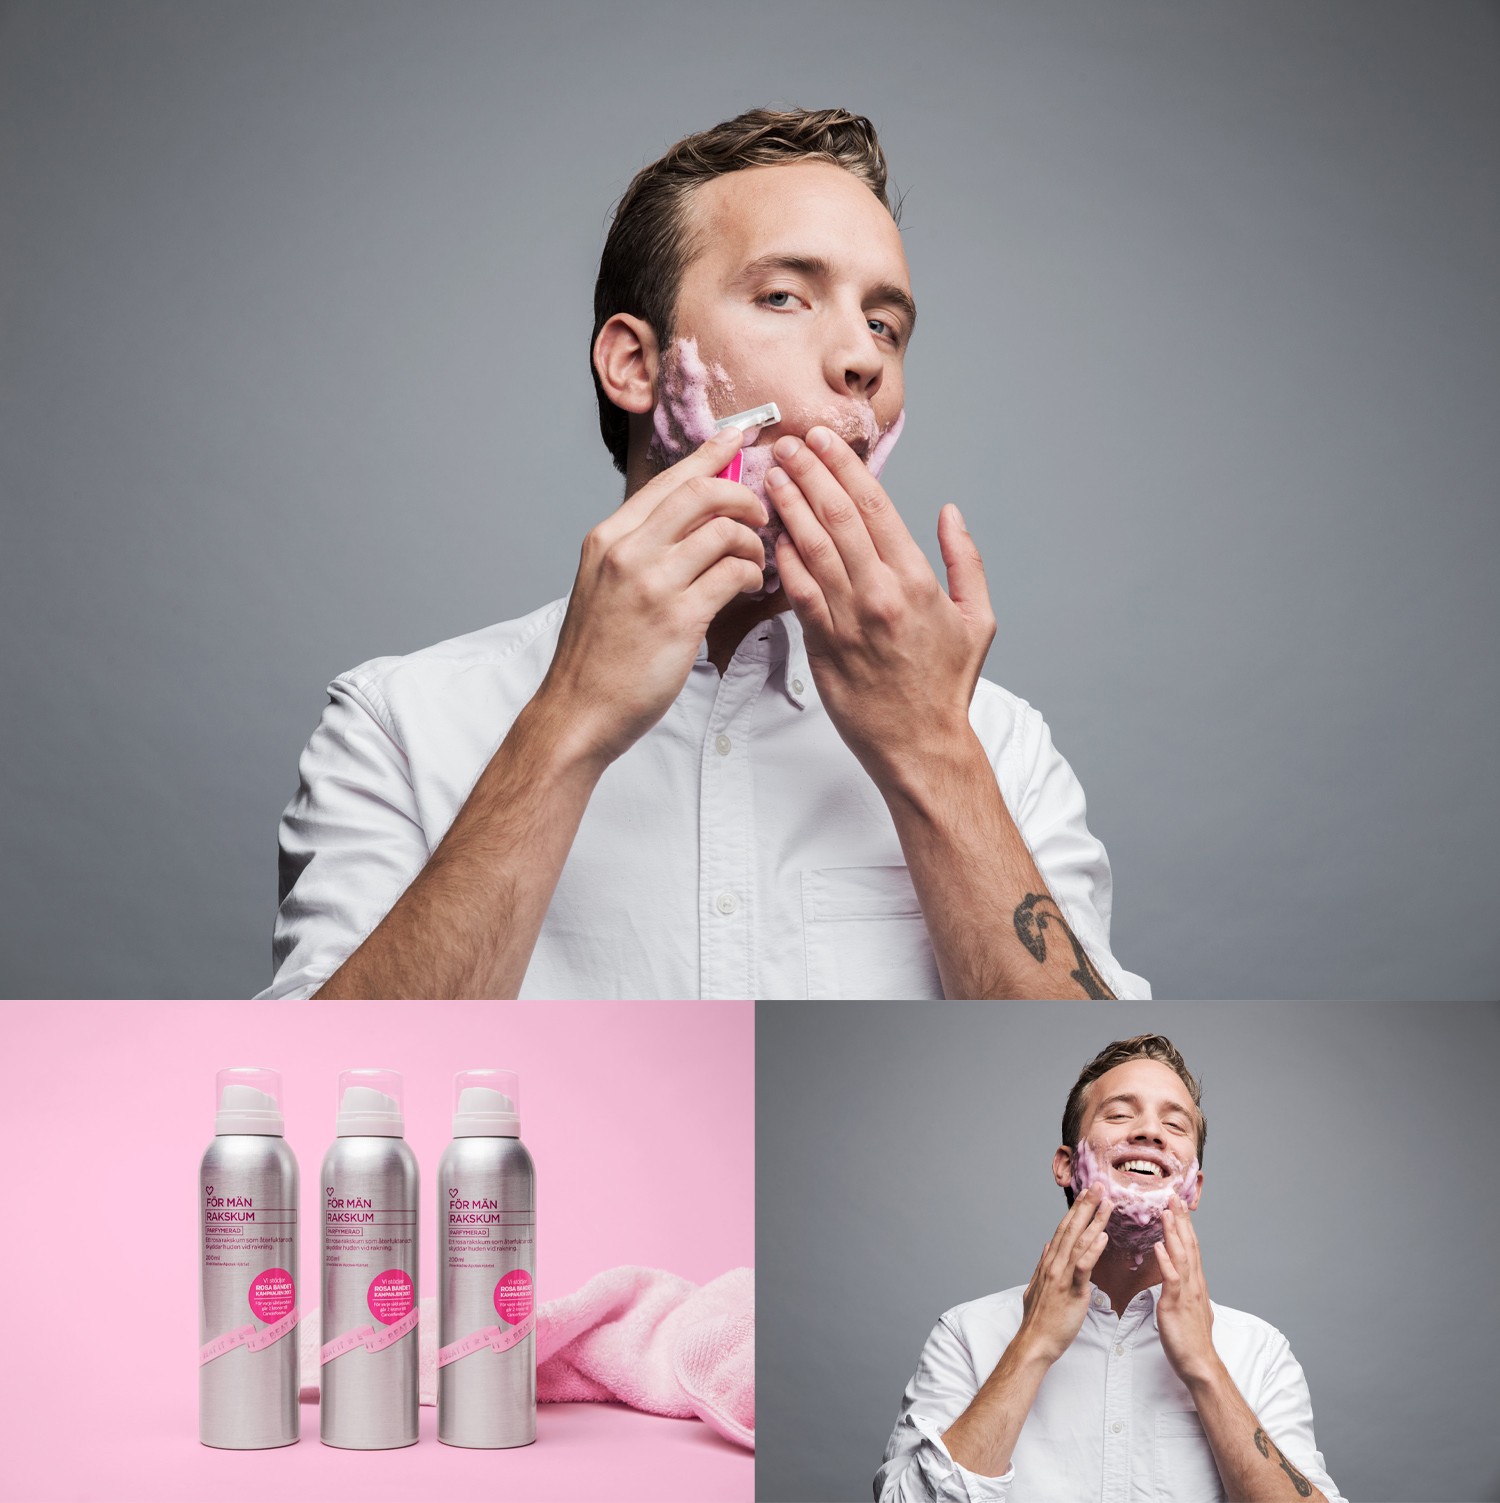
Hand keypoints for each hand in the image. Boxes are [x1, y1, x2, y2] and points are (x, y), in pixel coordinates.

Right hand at [536, 427, 766, 764]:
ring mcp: (651, 583)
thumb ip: (640, 549)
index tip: (740, 435)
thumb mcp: (605, 585)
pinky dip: (751, 575)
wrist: (579, 710)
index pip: (669, 480)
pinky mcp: (678, 617)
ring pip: (723, 532)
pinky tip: (750, 587)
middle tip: (762, 512)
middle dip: (743, 494)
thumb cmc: (599, 655)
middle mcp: (628, 551)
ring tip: (756, 563)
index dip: (711, 454)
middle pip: (701, 492)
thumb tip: (687, 521)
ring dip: (752, 542)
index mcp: (609, 537)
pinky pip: (732, 575)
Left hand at [766, 426, 995, 790]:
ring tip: (772, 475)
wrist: (920, 745)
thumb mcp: (978, 619)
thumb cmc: (947, 685)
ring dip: (788, 507)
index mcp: (916, 582)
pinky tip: (771, 533)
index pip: (874, 508)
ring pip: (810, 550)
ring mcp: (847, 621)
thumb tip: (949, 512)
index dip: (844, 467)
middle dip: (809, 474)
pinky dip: (782, 559)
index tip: (824, 440)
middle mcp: (879, 595)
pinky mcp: (821, 646)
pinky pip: (796, 593)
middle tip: (788, 444)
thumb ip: (964, 560)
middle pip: (836, 519)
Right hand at [1015, 1182, 1114, 1364]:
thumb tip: (1047, 1246)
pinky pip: (1083, 1267)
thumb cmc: (1039, 1319)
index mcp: (1049, 1262)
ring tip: (1106, 1204)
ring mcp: (1062, 1276)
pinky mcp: (1072, 1291)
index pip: (1064, 1229)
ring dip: (1094, 1221)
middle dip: (1086, 1206)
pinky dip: (1093, 1250)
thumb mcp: (1036, 1287)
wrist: (1035, 1342)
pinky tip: (1103, 1237)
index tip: (1086, 1194)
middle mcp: (1054, 1264)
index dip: (1075, 1210)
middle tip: (1098, 1186)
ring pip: (1079, 1242)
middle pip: (1071, 1229)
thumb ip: (1042, 1265)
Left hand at [1153, 1207, 1220, 1386]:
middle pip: (1189, 1246)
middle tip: (1174, 1197)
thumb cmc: (1192, 1339)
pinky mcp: (1176, 1306)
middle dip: (1181, 1221)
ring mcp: (1186, 1294)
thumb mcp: (1190, 1308)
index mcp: (1195, 1283)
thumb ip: (1186, 1290)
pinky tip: (1159, 1247)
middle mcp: (1194, 1284)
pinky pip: (1171, 1280)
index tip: (1178, 1206)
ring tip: (1166, 1212)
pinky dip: (1165, 1262)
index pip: (1191, 1248)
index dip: (1185, 1226)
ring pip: (1181, 1257)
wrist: (1199, 1364)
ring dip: (1173, 1233)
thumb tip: (1183, 1278)